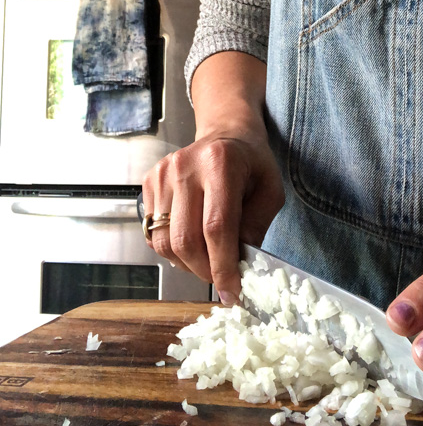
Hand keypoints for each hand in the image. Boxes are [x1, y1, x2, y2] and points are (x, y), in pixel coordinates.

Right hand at [142, 130, 283, 304]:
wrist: (225, 133)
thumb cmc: (251, 163)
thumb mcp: (270, 191)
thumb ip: (257, 226)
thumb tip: (239, 265)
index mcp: (220, 163)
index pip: (216, 226)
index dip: (223, 265)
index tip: (232, 292)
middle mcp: (185, 167)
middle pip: (185, 239)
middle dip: (205, 270)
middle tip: (222, 278)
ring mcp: (162, 174)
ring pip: (164, 242)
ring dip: (188, 264)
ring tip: (208, 259)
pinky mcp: (148, 182)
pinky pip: (153, 233)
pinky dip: (173, 249)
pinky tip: (193, 241)